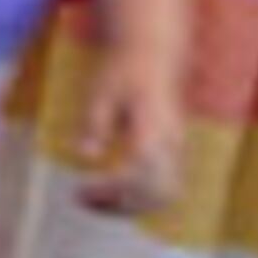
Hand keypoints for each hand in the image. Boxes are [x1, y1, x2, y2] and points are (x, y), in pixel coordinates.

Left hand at [68, 49, 183, 215]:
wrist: (154, 52)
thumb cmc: (123, 69)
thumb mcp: (100, 92)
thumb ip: (94, 124)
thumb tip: (84, 156)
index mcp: (154, 130)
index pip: (137, 176)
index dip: (108, 191)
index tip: (79, 190)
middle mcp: (172, 144)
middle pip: (156, 194)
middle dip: (120, 206)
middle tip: (81, 199)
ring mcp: (178, 149)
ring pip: (165, 195)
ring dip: (131, 205)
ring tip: (94, 200)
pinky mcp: (177, 151)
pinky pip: (167, 186)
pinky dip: (141, 197)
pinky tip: (110, 190)